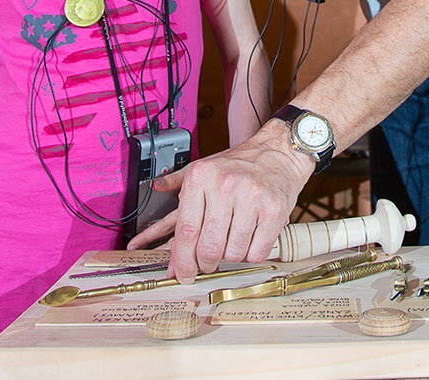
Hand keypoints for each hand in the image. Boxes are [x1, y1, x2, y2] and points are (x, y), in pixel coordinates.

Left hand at [127, 122, 310, 282]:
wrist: (278, 153)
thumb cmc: (238, 165)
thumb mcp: (202, 167)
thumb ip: (175, 186)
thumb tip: (151, 206)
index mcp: (202, 177)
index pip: (186, 230)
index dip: (182, 260)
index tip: (182, 274)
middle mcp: (225, 185)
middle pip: (209, 247)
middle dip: (205, 264)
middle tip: (207, 263)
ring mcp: (251, 198)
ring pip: (233, 253)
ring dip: (231, 256)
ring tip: (233, 240)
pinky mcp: (274, 210)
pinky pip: (257, 252)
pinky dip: (252, 253)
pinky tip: (250, 239)